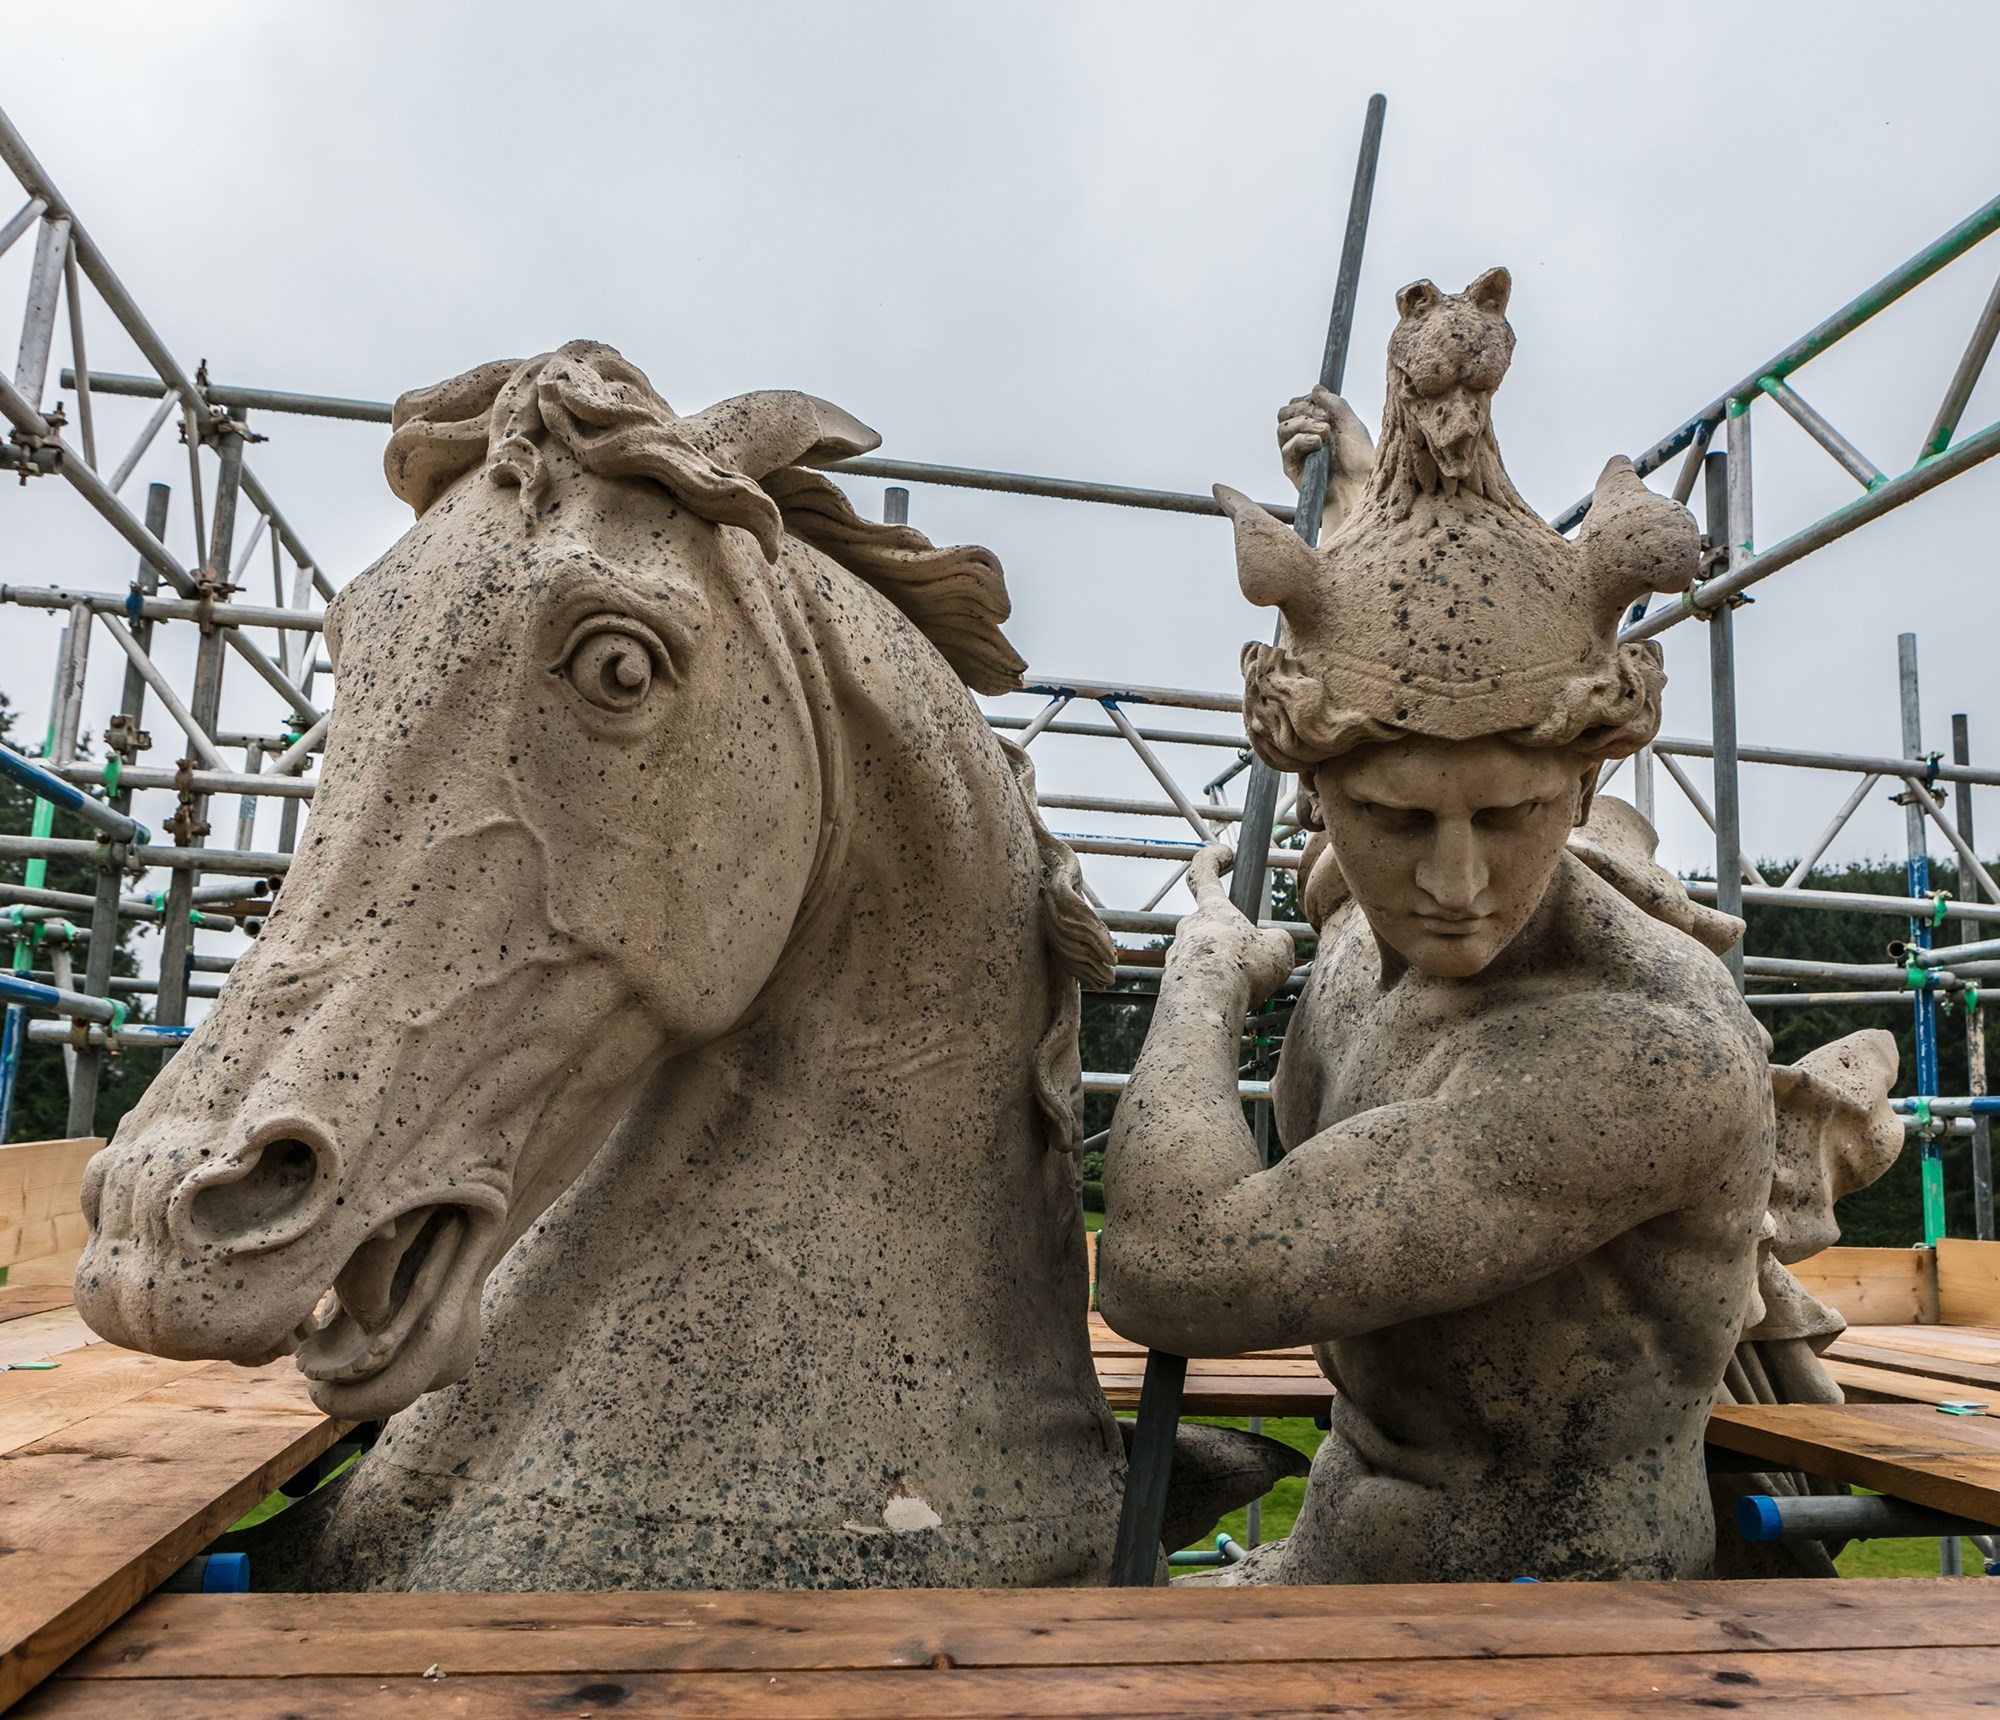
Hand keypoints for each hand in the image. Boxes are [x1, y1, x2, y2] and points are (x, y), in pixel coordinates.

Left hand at [1169, 846, 1297, 1006]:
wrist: (1205, 1006)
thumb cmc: (1241, 970)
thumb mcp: (1278, 949)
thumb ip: (1277, 941)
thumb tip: (1272, 946)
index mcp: (1213, 910)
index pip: (1204, 873)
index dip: (1212, 858)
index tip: (1224, 852)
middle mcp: (1190, 928)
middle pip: (1208, 923)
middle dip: (1229, 937)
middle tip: (1250, 958)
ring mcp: (1178, 955)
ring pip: (1203, 955)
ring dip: (1222, 966)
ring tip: (1244, 989)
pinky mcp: (1173, 983)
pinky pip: (1197, 981)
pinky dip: (1213, 989)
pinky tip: (1227, 1004)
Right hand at [1277, 386, 1374, 493]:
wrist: (1359, 488)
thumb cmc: (1359, 461)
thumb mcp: (1352, 424)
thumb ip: (1334, 403)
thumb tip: (1316, 387)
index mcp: (1319, 423)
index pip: (1299, 403)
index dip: (1308, 400)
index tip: (1326, 408)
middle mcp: (1305, 436)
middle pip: (1285, 413)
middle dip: (1303, 409)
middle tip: (1324, 418)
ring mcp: (1297, 452)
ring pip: (1282, 428)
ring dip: (1303, 424)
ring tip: (1325, 433)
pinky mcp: (1292, 468)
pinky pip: (1286, 447)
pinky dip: (1302, 440)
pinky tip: (1318, 445)